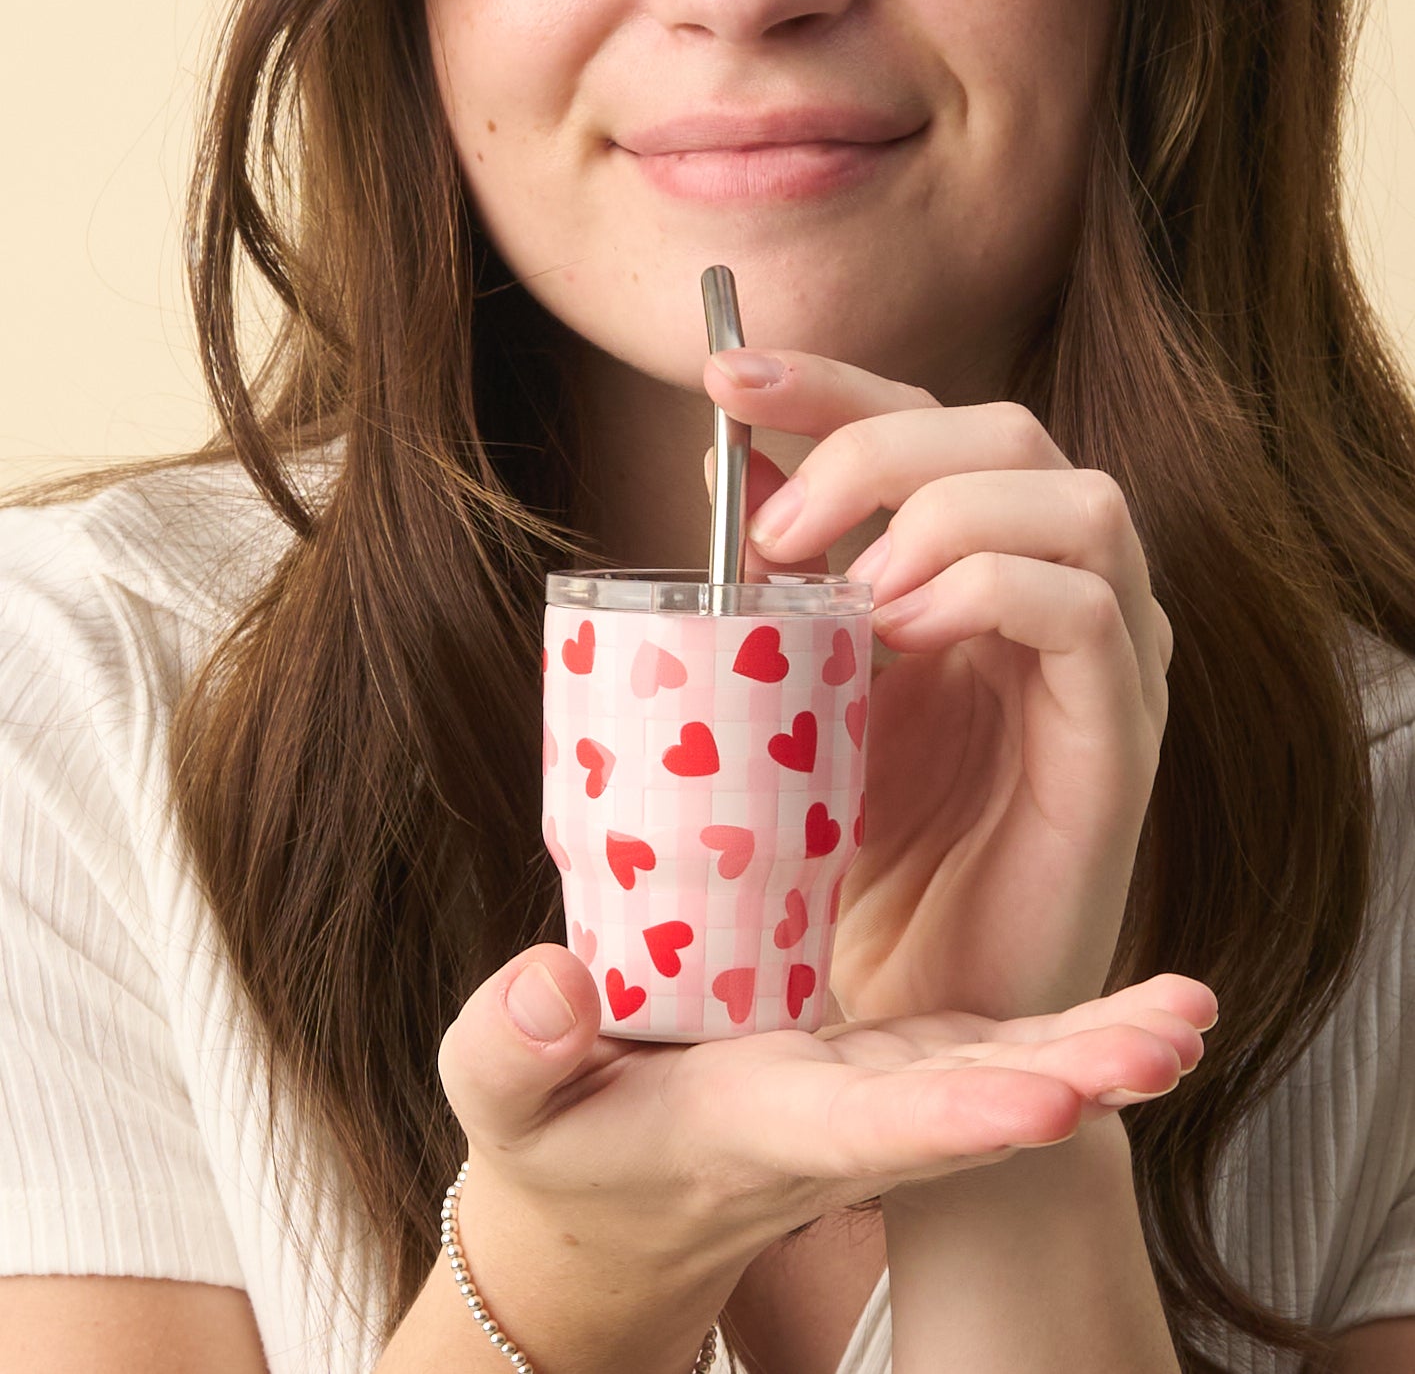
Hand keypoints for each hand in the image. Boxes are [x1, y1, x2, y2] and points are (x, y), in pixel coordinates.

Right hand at [440, 946, 1213, 1293]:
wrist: (618, 1201)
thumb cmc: (560, 1145)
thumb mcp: (505, 1105)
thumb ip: (512, 1053)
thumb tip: (551, 985)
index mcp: (763, 1133)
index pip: (866, 1132)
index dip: (955, 1119)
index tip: (1046, 1106)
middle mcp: (847, 1124)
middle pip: (973, 1105)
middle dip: (1075, 1074)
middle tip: (1178, 1033)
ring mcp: (878, 1095)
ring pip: (998, 1070)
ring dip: (1096, 1046)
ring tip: (1190, 1010)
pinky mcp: (886, 1062)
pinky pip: (982, 1041)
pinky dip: (1058, 1022)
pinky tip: (1134, 995)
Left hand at [703, 350, 1171, 1022]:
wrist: (907, 997)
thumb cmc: (853, 852)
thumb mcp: (800, 694)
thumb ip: (783, 590)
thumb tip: (727, 471)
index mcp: (975, 574)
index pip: (924, 426)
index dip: (831, 384)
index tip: (725, 373)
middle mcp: (1055, 595)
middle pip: (1007, 433)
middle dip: (876, 452)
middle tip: (776, 533)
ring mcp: (1101, 662)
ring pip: (1077, 499)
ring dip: (944, 518)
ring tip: (852, 594)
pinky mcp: (1116, 739)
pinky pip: (1086, 611)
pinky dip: (989, 590)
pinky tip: (905, 634)